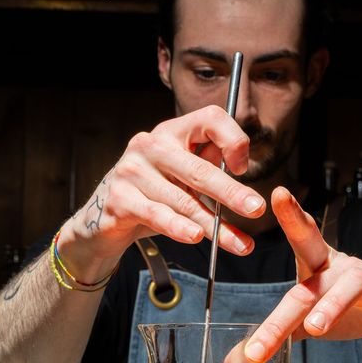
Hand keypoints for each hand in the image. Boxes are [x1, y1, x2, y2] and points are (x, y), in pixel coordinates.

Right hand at [61, 105, 265, 263]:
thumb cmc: (154, 195)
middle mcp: (150, 145)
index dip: (233, 140)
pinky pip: (157, 215)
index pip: (210, 118)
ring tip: (237, 244)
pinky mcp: (119, 199)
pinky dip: (178, 228)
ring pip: (183, 201)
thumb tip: (243, 173)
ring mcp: (132, 171)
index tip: (243, 169)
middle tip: (256, 210)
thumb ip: (209, 169)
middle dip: (231, 193)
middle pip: (199, 168)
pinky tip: (195, 237)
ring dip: (214, 226)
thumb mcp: (182, 177)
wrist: (105, 218)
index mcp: (173, 132)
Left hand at [228, 187, 361, 362]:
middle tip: (263, 340)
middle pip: (312, 284)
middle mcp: (340, 270)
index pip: (300, 244)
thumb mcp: (304, 323)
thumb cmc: (340, 308)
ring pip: (351, 288)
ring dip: (334, 304)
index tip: (277, 193)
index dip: (291, 219)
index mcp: (316, 271)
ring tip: (317, 326)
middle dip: (287, 311)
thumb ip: (273, 336)